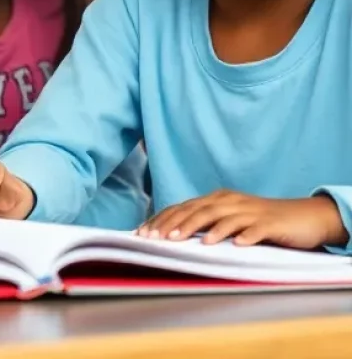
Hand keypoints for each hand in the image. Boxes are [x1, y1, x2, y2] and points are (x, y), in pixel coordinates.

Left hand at [138, 191, 347, 249]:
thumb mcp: (229, 220)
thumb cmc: (260, 222)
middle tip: (155, 238)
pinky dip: (241, 236)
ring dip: (199, 228)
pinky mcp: (269, 223)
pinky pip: (253, 229)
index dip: (162, 220)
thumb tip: (173, 236)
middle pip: (195, 210)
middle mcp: (229, 201)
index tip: (143, 233)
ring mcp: (249, 211)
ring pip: (219, 217)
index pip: (183, 208)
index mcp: (216, 200)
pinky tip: (232, 245)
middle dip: (172, 224)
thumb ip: (205, 224)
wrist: (302, 217)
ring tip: (180, 239)